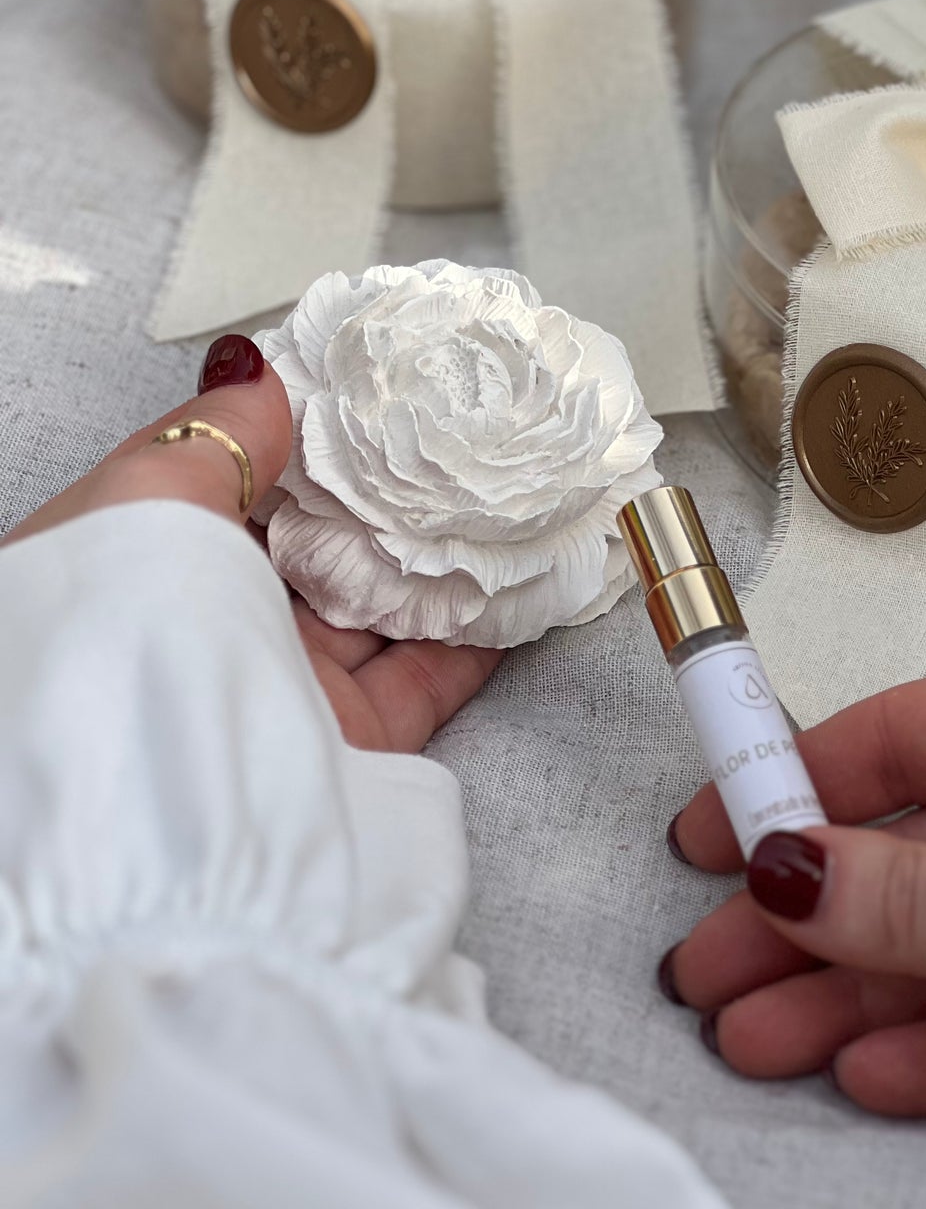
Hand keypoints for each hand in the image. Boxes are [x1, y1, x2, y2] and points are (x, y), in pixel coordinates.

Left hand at [5, 335, 500, 750]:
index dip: (303, 433)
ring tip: (504, 491)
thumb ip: (217, 434)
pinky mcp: (353, 748)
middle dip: (386, 493)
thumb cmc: (125, 642)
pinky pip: (426, 676)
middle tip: (460, 431)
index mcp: (146, 560)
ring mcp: (285, 688)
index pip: (235, 481)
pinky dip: (477, 633)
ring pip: (378, 606)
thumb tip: (265, 369)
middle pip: (317, 543)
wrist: (157, 839)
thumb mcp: (149, 502)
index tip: (378, 386)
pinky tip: (516, 581)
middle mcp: (213, 626)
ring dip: (440, 555)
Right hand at [662, 660, 925, 1123]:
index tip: (717, 826)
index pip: (908, 738)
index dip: (802, 780)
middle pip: (912, 857)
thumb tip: (779, 871)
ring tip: (754, 1034)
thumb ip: (908, 900)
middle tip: (710, 964)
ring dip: (849, 995)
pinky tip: (862, 1069)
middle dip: (807, 916)